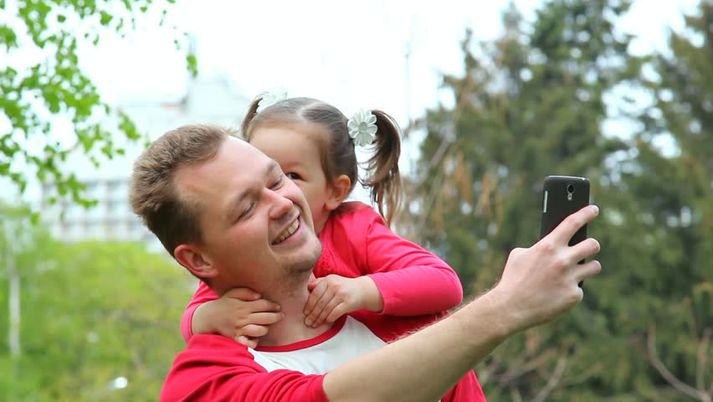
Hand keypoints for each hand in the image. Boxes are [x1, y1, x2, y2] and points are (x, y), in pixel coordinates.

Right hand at [192, 288, 282, 347]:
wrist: (208, 317)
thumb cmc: (224, 304)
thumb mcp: (233, 293)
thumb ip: (247, 292)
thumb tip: (259, 296)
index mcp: (243, 306)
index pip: (264, 305)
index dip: (273, 306)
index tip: (278, 307)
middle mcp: (243, 318)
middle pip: (266, 318)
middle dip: (276, 317)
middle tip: (280, 316)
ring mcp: (239, 329)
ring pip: (260, 331)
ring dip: (266, 328)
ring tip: (266, 326)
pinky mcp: (236, 339)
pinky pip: (249, 343)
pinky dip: (254, 342)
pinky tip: (255, 338)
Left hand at [304, 275, 382, 327]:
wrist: (363, 290)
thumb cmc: (343, 287)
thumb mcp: (332, 280)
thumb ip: (319, 283)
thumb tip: (307, 287)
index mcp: (328, 280)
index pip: (315, 294)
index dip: (309, 305)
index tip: (305, 313)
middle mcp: (335, 285)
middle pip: (320, 303)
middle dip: (313, 314)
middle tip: (307, 322)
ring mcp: (342, 294)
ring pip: (327, 309)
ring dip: (319, 319)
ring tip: (314, 324)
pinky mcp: (349, 303)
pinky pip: (335, 313)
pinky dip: (329, 318)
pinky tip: (326, 322)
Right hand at [491, 205, 601, 332]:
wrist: (511, 308)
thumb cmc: (513, 279)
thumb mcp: (519, 255)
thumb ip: (539, 247)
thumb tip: (552, 245)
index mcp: (548, 246)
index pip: (573, 222)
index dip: (586, 213)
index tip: (594, 209)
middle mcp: (563, 260)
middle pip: (593, 244)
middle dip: (592, 245)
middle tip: (589, 247)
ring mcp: (570, 279)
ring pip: (594, 266)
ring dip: (588, 267)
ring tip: (580, 270)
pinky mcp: (573, 296)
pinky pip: (579, 288)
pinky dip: (571, 290)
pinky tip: (560, 293)